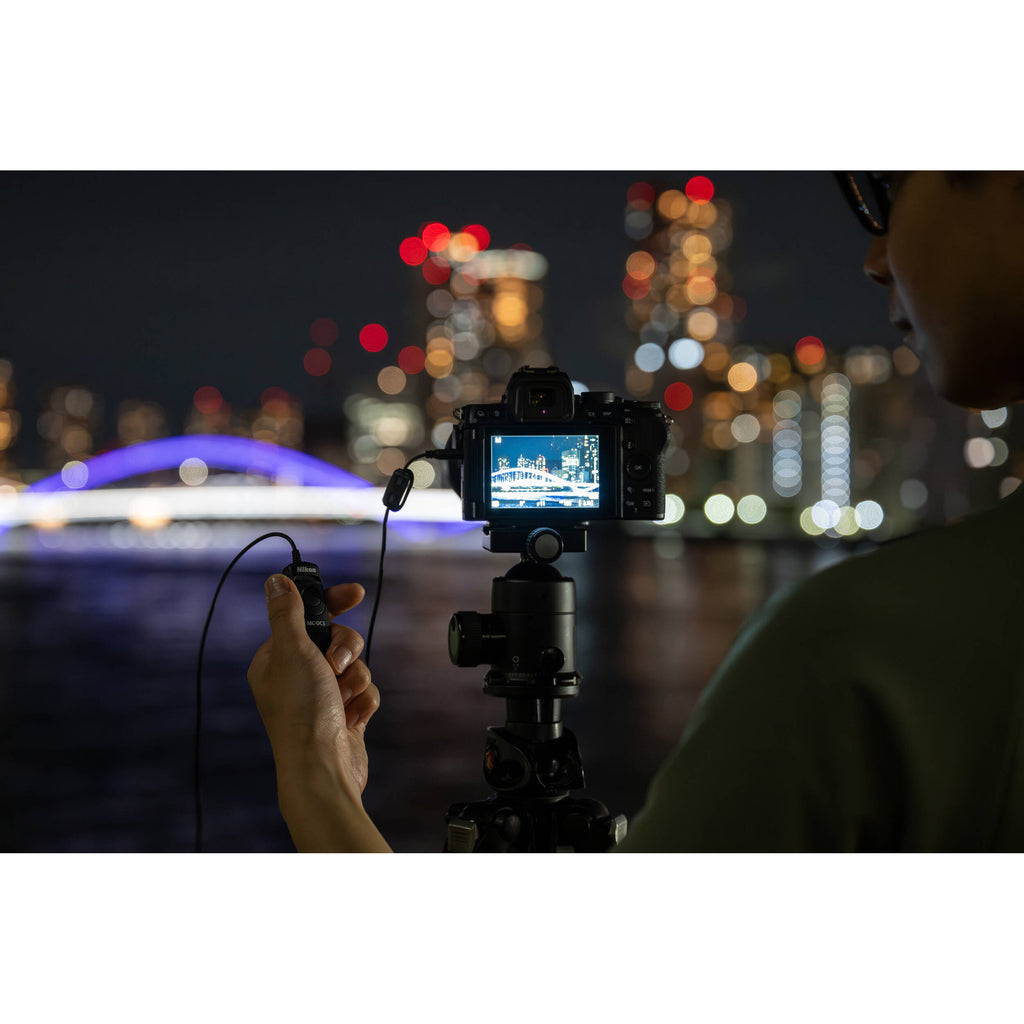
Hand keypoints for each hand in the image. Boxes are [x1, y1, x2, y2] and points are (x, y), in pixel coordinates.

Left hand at [246, 574, 379, 799]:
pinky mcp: (344, 715)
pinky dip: (363, 701)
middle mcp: (296, 676)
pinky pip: (365, 691)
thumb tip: (275, 581)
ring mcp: (321, 697)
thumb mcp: (291, 651)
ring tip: (341, 699)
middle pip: (337, 638)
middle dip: (345, 650)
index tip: (355, 593)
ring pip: (355, 665)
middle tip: (336, 664)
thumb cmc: (302, 712)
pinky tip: (351, 719)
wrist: (323, 769)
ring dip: (355, 679)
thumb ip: (287, 613)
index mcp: (276, 660)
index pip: (305, 616)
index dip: (332, 603)